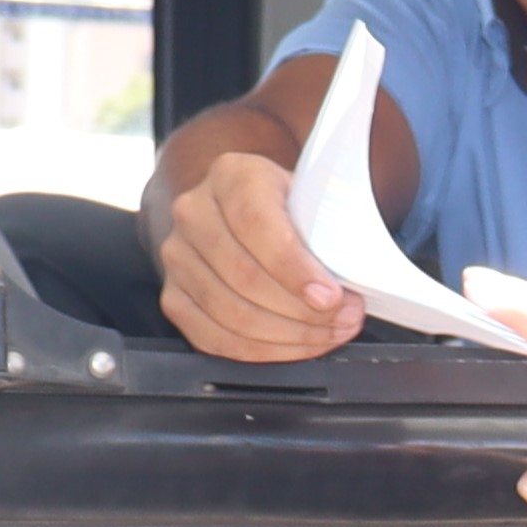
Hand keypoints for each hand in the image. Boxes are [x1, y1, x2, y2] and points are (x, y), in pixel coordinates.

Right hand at [157, 149, 361, 359]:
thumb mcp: (314, 198)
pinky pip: (213, 338)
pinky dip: (261, 352)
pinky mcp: (173, 296)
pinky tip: (295, 346)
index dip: (294, 269)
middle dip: (302, 311)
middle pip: (243, 277)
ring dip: (287, 336)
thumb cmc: (292, 207)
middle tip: (344, 319)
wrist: (248, 210)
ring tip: (327, 333)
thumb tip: (352, 283)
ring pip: (230, 313)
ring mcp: (177, 255)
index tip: (330, 297)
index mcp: (232, 175)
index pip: (256, 224)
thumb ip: (330, 229)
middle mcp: (194, 212)